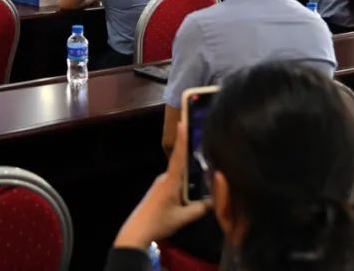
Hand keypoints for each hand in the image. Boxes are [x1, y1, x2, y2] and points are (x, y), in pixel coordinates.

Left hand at [114, 120, 210, 249]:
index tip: (183, 121)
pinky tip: (194, 188)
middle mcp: (165, 178)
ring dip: (191, 173)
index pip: (178, 156)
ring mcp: (161, 183)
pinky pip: (176, 181)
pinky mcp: (159, 190)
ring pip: (180, 175)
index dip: (182, 139)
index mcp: (171, 181)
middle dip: (194, 156)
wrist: (136, 232)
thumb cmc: (158, 223)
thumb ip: (200, 209)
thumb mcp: (182, 218)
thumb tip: (217, 201)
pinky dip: (185, 182)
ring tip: (207, 170)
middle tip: (208, 146)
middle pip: (182, 164)